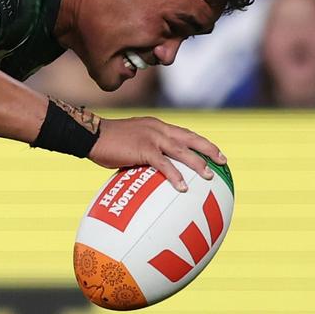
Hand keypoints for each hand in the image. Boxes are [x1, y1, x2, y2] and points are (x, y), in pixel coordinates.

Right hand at [88, 117, 226, 191]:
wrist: (91, 135)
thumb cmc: (107, 142)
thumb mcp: (131, 142)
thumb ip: (144, 153)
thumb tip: (152, 172)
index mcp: (156, 126)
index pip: (183, 133)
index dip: (200, 142)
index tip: (213, 152)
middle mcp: (157, 128)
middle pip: (190, 138)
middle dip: (208, 149)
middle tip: (223, 161)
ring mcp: (151, 137)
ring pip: (182, 150)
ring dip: (197, 163)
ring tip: (209, 176)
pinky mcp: (143, 149)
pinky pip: (164, 164)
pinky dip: (175, 176)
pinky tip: (183, 187)